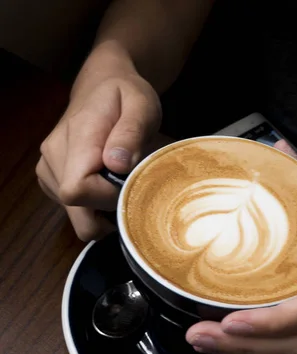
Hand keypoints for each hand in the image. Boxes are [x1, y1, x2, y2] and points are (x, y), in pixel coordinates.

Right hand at [36, 63, 161, 240]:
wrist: (101, 85)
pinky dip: (94, 206)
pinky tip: (106, 183)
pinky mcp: (50, 179)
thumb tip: (117, 163)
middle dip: (108, 211)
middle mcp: (53, 158)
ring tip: (119, 179)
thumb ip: (131, 132)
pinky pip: (75, 211)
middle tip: (129, 185)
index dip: (108, 198)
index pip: (78, 191)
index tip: (129, 183)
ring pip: (79, 217)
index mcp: (75, 141)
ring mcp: (48, 170)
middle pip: (78, 213)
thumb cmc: (126, 96)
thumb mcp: (141, 105)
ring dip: (103, 208)